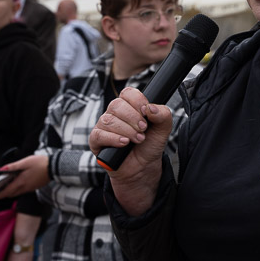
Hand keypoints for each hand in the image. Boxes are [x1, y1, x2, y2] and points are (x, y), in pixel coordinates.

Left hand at [0, 155, 49, 198]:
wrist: (54, 167)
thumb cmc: (40, 163)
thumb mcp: (25, 162)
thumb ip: (13, 166)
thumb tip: (1, 169)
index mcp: (20, 182)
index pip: (5, 192)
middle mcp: (24, 188)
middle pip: (10, 194)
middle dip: (2, 194)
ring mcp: (29, 189)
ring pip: (16, 193)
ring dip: (9, 191)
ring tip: (5, 185)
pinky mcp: (33, 187)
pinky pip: (22, 191)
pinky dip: (16, 189)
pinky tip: (17, 182)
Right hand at [88, 87, 172, 215]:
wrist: (143, 167)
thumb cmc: (150, 144)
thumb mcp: (163, 129)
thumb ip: (163, 115)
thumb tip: (151, 108)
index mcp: (129, 106)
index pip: (127, 93)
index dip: (137, 101)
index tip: (146, 113)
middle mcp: (114, 113)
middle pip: (117, 105)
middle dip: (133, 118)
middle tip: (144, 129)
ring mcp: (103, 126)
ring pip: (108, 120)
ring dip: (127, 130)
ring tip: (138, 139)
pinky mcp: (96, 141)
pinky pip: (99, 134)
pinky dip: (113, 139)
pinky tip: (124, 143)